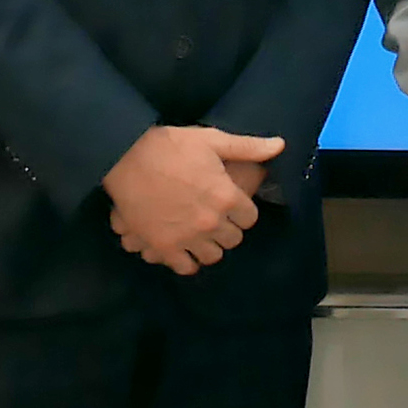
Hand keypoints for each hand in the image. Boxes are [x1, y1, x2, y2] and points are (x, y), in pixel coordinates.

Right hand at [102, 125, 283, 275]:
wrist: (128, 157)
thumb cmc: (172, 146)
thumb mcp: (213, 140)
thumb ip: (248, 147)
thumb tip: (280, 145)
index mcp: (226, 196)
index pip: (250, 218)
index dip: (243, 211)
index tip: (233, 205)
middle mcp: (211, 222)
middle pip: (233, 240)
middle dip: (228, 229)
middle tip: (217, 219)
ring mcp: (187, 237)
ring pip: (213, 256)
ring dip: (210, 246)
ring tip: (201, 234)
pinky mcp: (163, 247)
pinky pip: (185, 267)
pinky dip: (187, 260)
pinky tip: (185, 248)